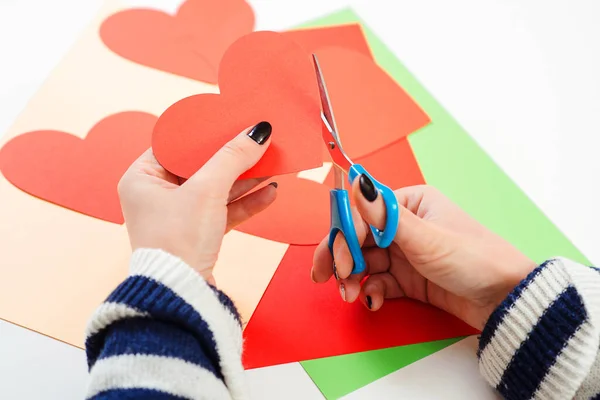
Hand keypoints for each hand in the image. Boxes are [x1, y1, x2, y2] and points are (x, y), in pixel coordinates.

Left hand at [118, 122, 276, 283]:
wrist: (180, 294)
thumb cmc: (176, 242)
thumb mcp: (206, 190)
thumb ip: (232, 158)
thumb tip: (256, 132)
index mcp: (142, 177)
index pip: (176, 143)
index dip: (204, 131)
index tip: (229, 120)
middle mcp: (156, 195)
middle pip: (200, 165)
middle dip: (231, 157)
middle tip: (254, 142)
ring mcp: (178, 215)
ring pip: (216, 188)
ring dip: (244, 179)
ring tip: (270, 165)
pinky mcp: (196, 233)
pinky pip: (223, 210)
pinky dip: (245, 202)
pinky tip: (269, 193)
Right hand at [311, 179, 535, 329]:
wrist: (505, 300)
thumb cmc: (475, 259)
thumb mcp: (427, 237)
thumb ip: (386, 215)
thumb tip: (358, 184)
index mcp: (410, 204)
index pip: (363, 213)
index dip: (345, 235)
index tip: (338, 258)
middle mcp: (404, 226)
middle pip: (358, 238)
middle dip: (343, 258)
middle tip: (333, 278)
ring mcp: (405, 253)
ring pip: (364, 262)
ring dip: (353, 278)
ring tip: (352, 294)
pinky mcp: (408, 278)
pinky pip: (378, 281)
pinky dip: (371, 291)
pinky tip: (373, 300)